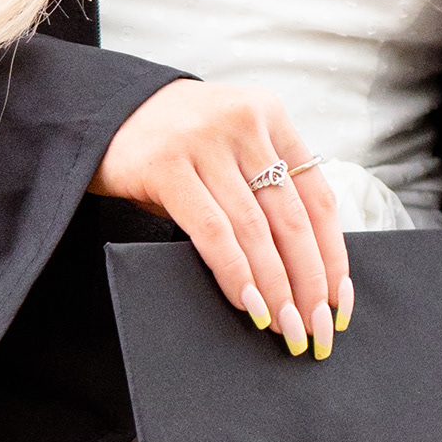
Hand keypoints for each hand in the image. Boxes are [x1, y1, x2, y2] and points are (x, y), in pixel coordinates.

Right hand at [94, 80, 355, 356]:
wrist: (102, 114)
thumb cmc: (176, 144)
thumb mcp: (229, 149)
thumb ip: (263, 189)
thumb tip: (302, 270)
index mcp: (271, 116)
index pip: (317, 197)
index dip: (333, 255)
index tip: (339, 301)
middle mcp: (244, 123)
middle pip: (292, 218)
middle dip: (308, 283)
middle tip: (314, 327)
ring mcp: (205, 141)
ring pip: (256, 230)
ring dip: (275, 288)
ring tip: (283, 326)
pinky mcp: (167, 165)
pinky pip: (213, 232)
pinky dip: (235, 273)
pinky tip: (248, 303)